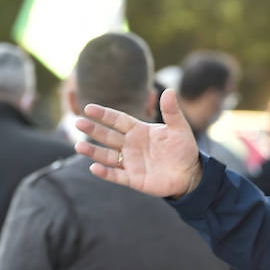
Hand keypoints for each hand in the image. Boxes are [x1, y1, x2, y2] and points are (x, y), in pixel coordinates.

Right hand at [74, 89, 202, 197]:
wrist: (191, 174)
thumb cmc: (184, 149)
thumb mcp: (179, 129)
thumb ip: (172, 112)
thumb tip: (169, 90)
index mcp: (139, 130)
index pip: (117, 120)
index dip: (104, 115)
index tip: (88, 108)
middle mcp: (130, 145)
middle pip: (108, 136)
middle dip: (93, 129)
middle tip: (78, 122)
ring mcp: (131, 162)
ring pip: (107, 156)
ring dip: (93, 152)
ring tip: (79, 146)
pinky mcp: (134, 179)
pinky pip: (117, 176)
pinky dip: (106, 173)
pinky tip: (94, 168)